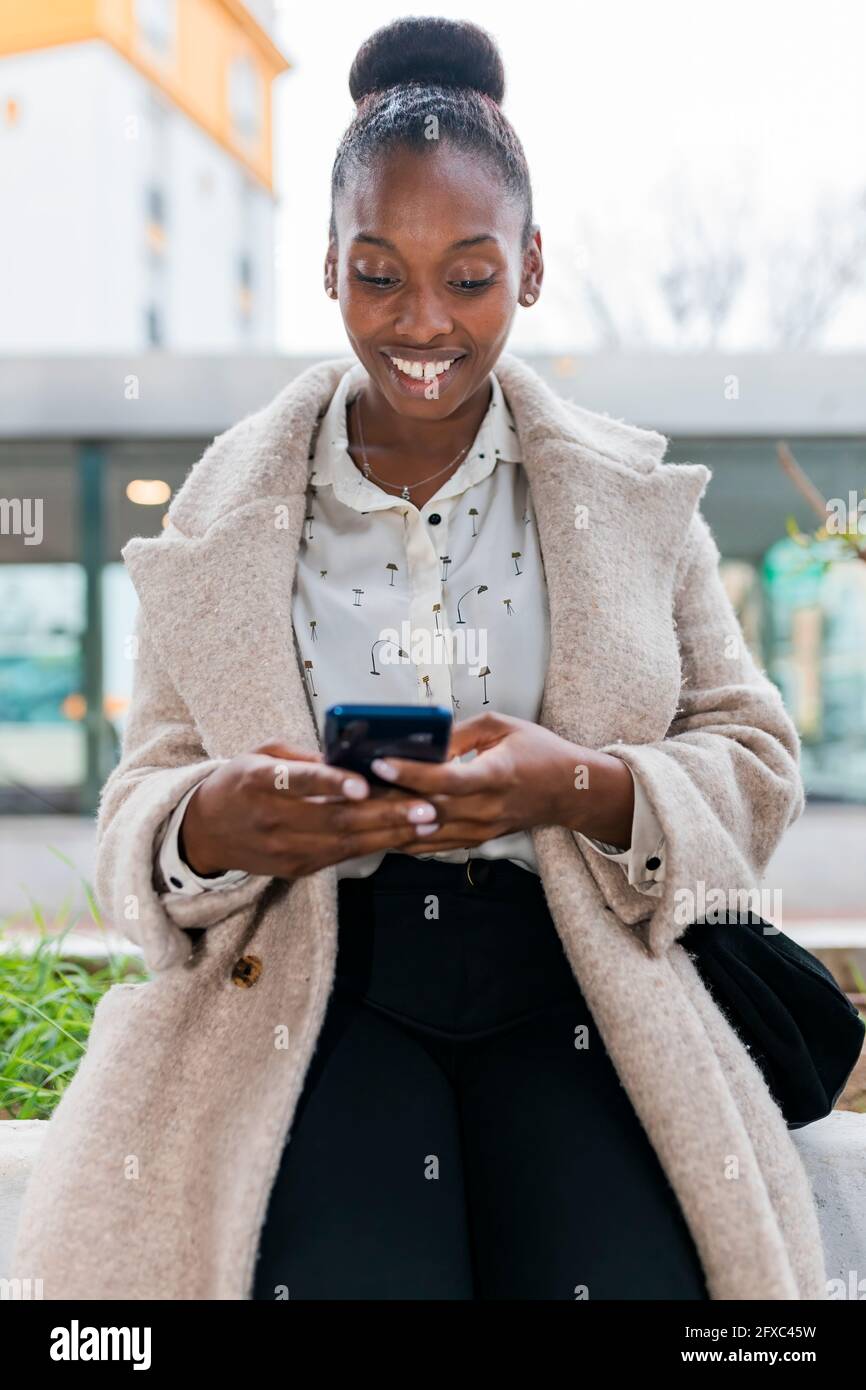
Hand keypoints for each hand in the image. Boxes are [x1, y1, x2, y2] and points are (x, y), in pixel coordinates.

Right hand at [179, 741, 440, 879]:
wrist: (205, 832)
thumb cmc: (239, 784)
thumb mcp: (263, 756)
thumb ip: (304, 758)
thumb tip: (350, 756)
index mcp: (259, 782)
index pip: (299, 782)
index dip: (331, 784)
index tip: (362, 784)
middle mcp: (272, 819)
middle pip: (335, 819)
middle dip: (386, 814)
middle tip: (425, 806)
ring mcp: (286, 849)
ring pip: (346, 842)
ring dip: (391, 833)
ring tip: (427, 822)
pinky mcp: (297, 867)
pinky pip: (342, 855)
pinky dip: (375, 844)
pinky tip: (404, 834)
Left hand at [368, 712, 634, 852]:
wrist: (569, 790)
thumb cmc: (538, 752)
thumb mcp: (502, 727)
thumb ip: (460, 734)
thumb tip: (422, 742)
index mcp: (497, 776)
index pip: (447, 780)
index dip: (412, 774)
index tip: (381, 763)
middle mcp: (488, 809)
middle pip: (429, 810)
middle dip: (389, 799)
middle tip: (354, 785)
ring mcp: (482, 830)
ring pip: (427, 833)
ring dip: (393, 821)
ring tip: (361, 805)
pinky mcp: (477, 840)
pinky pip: (435, 844)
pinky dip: (407, 837)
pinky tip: (382, 825)